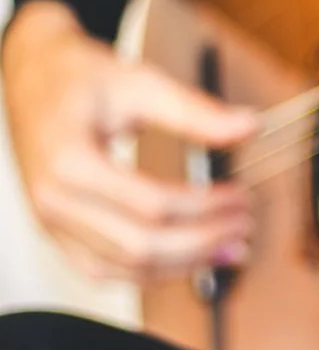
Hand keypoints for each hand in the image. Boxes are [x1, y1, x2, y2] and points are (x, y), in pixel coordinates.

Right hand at [3, 0, 258, 283]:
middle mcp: (54, 202)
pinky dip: (153, 271)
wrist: (34, 78)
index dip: (207, 207)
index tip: (243, 196)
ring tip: (231, 248)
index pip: (152, 204)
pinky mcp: (57, 234)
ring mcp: (51, 224)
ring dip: (185, 265)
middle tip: (244, 225)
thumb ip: (196, 111)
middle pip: (140, 246)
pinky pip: (106, 270)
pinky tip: (193, 257)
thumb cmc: (84, 78)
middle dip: (202, 242)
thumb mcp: (142, 83)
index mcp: (71, 163)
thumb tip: (252, 127)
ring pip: (126, 268)